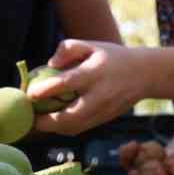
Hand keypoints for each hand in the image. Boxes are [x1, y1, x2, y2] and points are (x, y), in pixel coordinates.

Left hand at [29, 39, 150, 136]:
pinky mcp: (105, 120)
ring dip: (52, 128)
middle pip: (70, 117)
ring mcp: (103, 111)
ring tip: (36, 121)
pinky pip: (80, 129)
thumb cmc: (112, 57)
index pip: (66, 84)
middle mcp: (99, 96)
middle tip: (29, 117)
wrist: (144, 74)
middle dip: (46, 121)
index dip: (45, 90)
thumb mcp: (92, 45)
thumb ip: (68, 49)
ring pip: (74, 127)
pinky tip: (51, 123)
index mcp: (94, 74)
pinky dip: (63, 128)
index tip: (29, 93)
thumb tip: (49, 64)